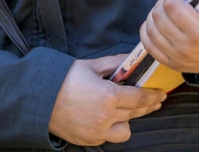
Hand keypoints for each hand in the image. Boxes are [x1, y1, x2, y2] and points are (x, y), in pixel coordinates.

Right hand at [49, 53, 165, 145]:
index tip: (160, 93)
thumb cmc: (63, 79)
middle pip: (136, 113)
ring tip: (125, 111)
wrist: (38, 98)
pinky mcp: (88, 140)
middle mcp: (106, 117)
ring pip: (125, 131)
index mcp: (109, 96)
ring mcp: (97, 131)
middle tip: (155, 100)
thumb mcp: (91, 66)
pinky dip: (109, 128)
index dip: (153, 95)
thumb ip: (114, 63)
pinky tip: (106, 118)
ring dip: (127, 121)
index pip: (140, 98)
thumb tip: (131, 59)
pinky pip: (107, 137)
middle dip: (148, 106)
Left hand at [139, 0, 198, 75]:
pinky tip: (156, 23)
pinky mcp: (170, 63)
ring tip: (166, 9)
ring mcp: (176, 57)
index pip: (172, 6)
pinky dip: (147, 31)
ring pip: (150, 28)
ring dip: (154, 14)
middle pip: (158, 15)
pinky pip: (148, 45)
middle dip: (162, 1)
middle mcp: (185, 46)